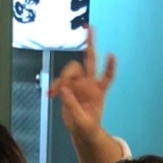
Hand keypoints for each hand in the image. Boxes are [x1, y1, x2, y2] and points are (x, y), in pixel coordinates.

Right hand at [48, 25, 115, 139]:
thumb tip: (64, 89)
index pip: (107, 76)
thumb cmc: (88, 127)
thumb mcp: (82, 121)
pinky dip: (55, 86)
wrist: (82, 134)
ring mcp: (79, 85)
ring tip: (55, 92)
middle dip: (90, 44)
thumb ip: (73, 105)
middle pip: (90, 60)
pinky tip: (51, 93)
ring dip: (63, 77)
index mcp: (99, 92)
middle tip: (89, 28)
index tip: (111, 55)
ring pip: (71, 70)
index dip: (110, 66)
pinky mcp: (68, 89)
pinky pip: (61, 82)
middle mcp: (90, 84)